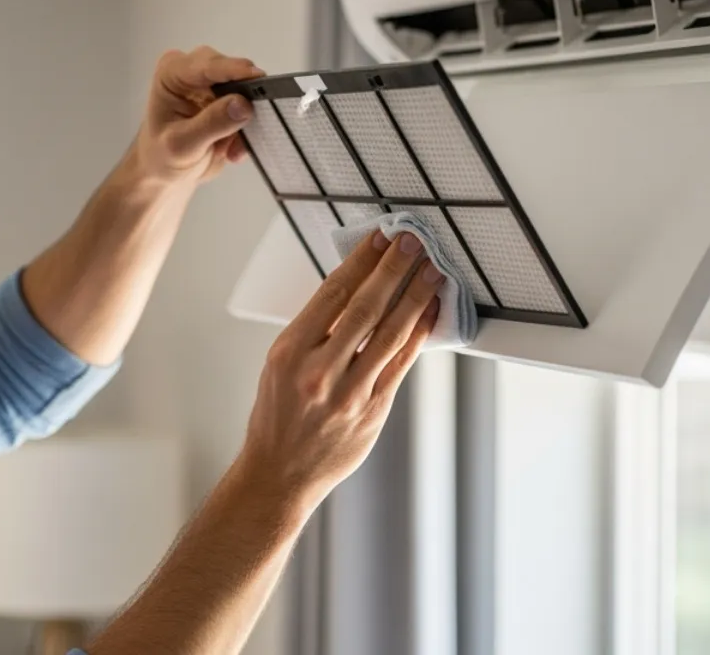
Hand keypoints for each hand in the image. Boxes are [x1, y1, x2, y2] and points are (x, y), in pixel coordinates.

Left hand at [132, 46, 263, 187]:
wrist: (165, 174)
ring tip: (232, 148)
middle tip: (246, 124)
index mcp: (172, 73)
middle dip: (242, 97)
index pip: (207, 65)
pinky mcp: (230, 100)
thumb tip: (243, 104)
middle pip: (230, 71)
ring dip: (245, 119)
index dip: (234, 70)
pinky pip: (250, 108)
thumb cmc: (161, 157)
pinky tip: (231, 150)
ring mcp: (214, 85)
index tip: (257, 77)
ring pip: (245, 89)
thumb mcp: (182, 146)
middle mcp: (194, 71)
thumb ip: (212, 123)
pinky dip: (246, 130)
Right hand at [236, 231, 441, 510]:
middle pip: (366, 307)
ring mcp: (349, 393)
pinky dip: (418, 334)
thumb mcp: (279, 363)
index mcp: (290, 352)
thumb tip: (355, 285)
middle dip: (393, 268)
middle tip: (413, 241)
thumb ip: (315, 329)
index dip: (361, 260)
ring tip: (432, 270)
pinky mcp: (373, 411)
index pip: (333, 293)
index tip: (379, 237)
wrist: (280, 472)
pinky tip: (429, 313)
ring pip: (391, 333)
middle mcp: (319, 371)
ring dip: (415, 296)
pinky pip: (402, 364)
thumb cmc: (277, 414)